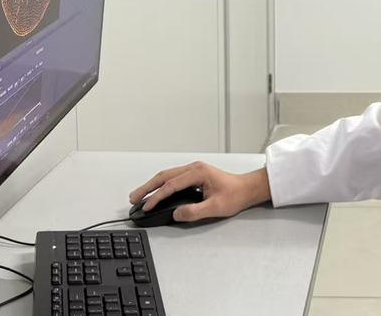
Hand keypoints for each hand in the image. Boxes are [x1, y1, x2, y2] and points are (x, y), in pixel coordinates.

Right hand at [128, 161, 271, 221]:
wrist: (247, 189)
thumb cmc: (235, 195)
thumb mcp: (215, 207)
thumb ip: (194, 212)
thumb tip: (176, 214)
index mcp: (198, 173)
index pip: (171, 185)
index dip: (156, 197)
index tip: (146, 207)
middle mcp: (194, 168)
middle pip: (164, 176)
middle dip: (147, 187)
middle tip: (133, 198)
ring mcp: (193, 170)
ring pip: (167, 176)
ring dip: (152, 185)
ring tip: (139, 196)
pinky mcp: (194, 175)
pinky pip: (172, 178)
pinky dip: (160, 185)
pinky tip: (155, 192)